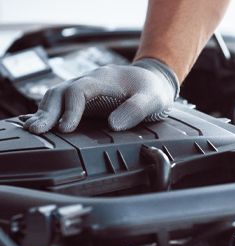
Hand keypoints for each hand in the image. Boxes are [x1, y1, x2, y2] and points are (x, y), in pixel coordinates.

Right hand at [23, 58, 178, 133]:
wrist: (153, 80)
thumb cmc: (152, 89)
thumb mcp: (152, 99)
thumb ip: (135, 110)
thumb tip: (113, 125)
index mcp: (104, 80)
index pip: (79, 91)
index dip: (70, 110)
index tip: (66, 128)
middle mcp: (90, 82)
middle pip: (61, 92)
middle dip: (48, 111)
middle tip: (37, 130)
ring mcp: (85, 89)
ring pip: (57, 95)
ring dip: (45, 112)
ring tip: (34, 129)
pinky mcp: (85, 99)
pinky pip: (62, 102)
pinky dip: (50, 112)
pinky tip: (43, 124)